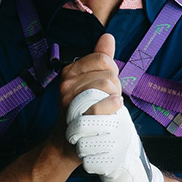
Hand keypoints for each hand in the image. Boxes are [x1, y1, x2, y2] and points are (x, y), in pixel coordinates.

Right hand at [62, 35, 161, 181]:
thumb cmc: (84, 112)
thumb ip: (100, 59)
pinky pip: (105, 104)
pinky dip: (112, 110)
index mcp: (70, 71)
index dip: (111, 72)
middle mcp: (66, 83)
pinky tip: (108, 115)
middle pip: (109, 73)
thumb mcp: (90, 82)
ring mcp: (70, 100)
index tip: (104, 87)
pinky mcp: (77, 115)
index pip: (103, 58)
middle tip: (103, 102)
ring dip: (114, 100)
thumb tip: (108, 36)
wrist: (70, 144)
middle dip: (114, 88)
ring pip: (109, 87)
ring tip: (104, 110)